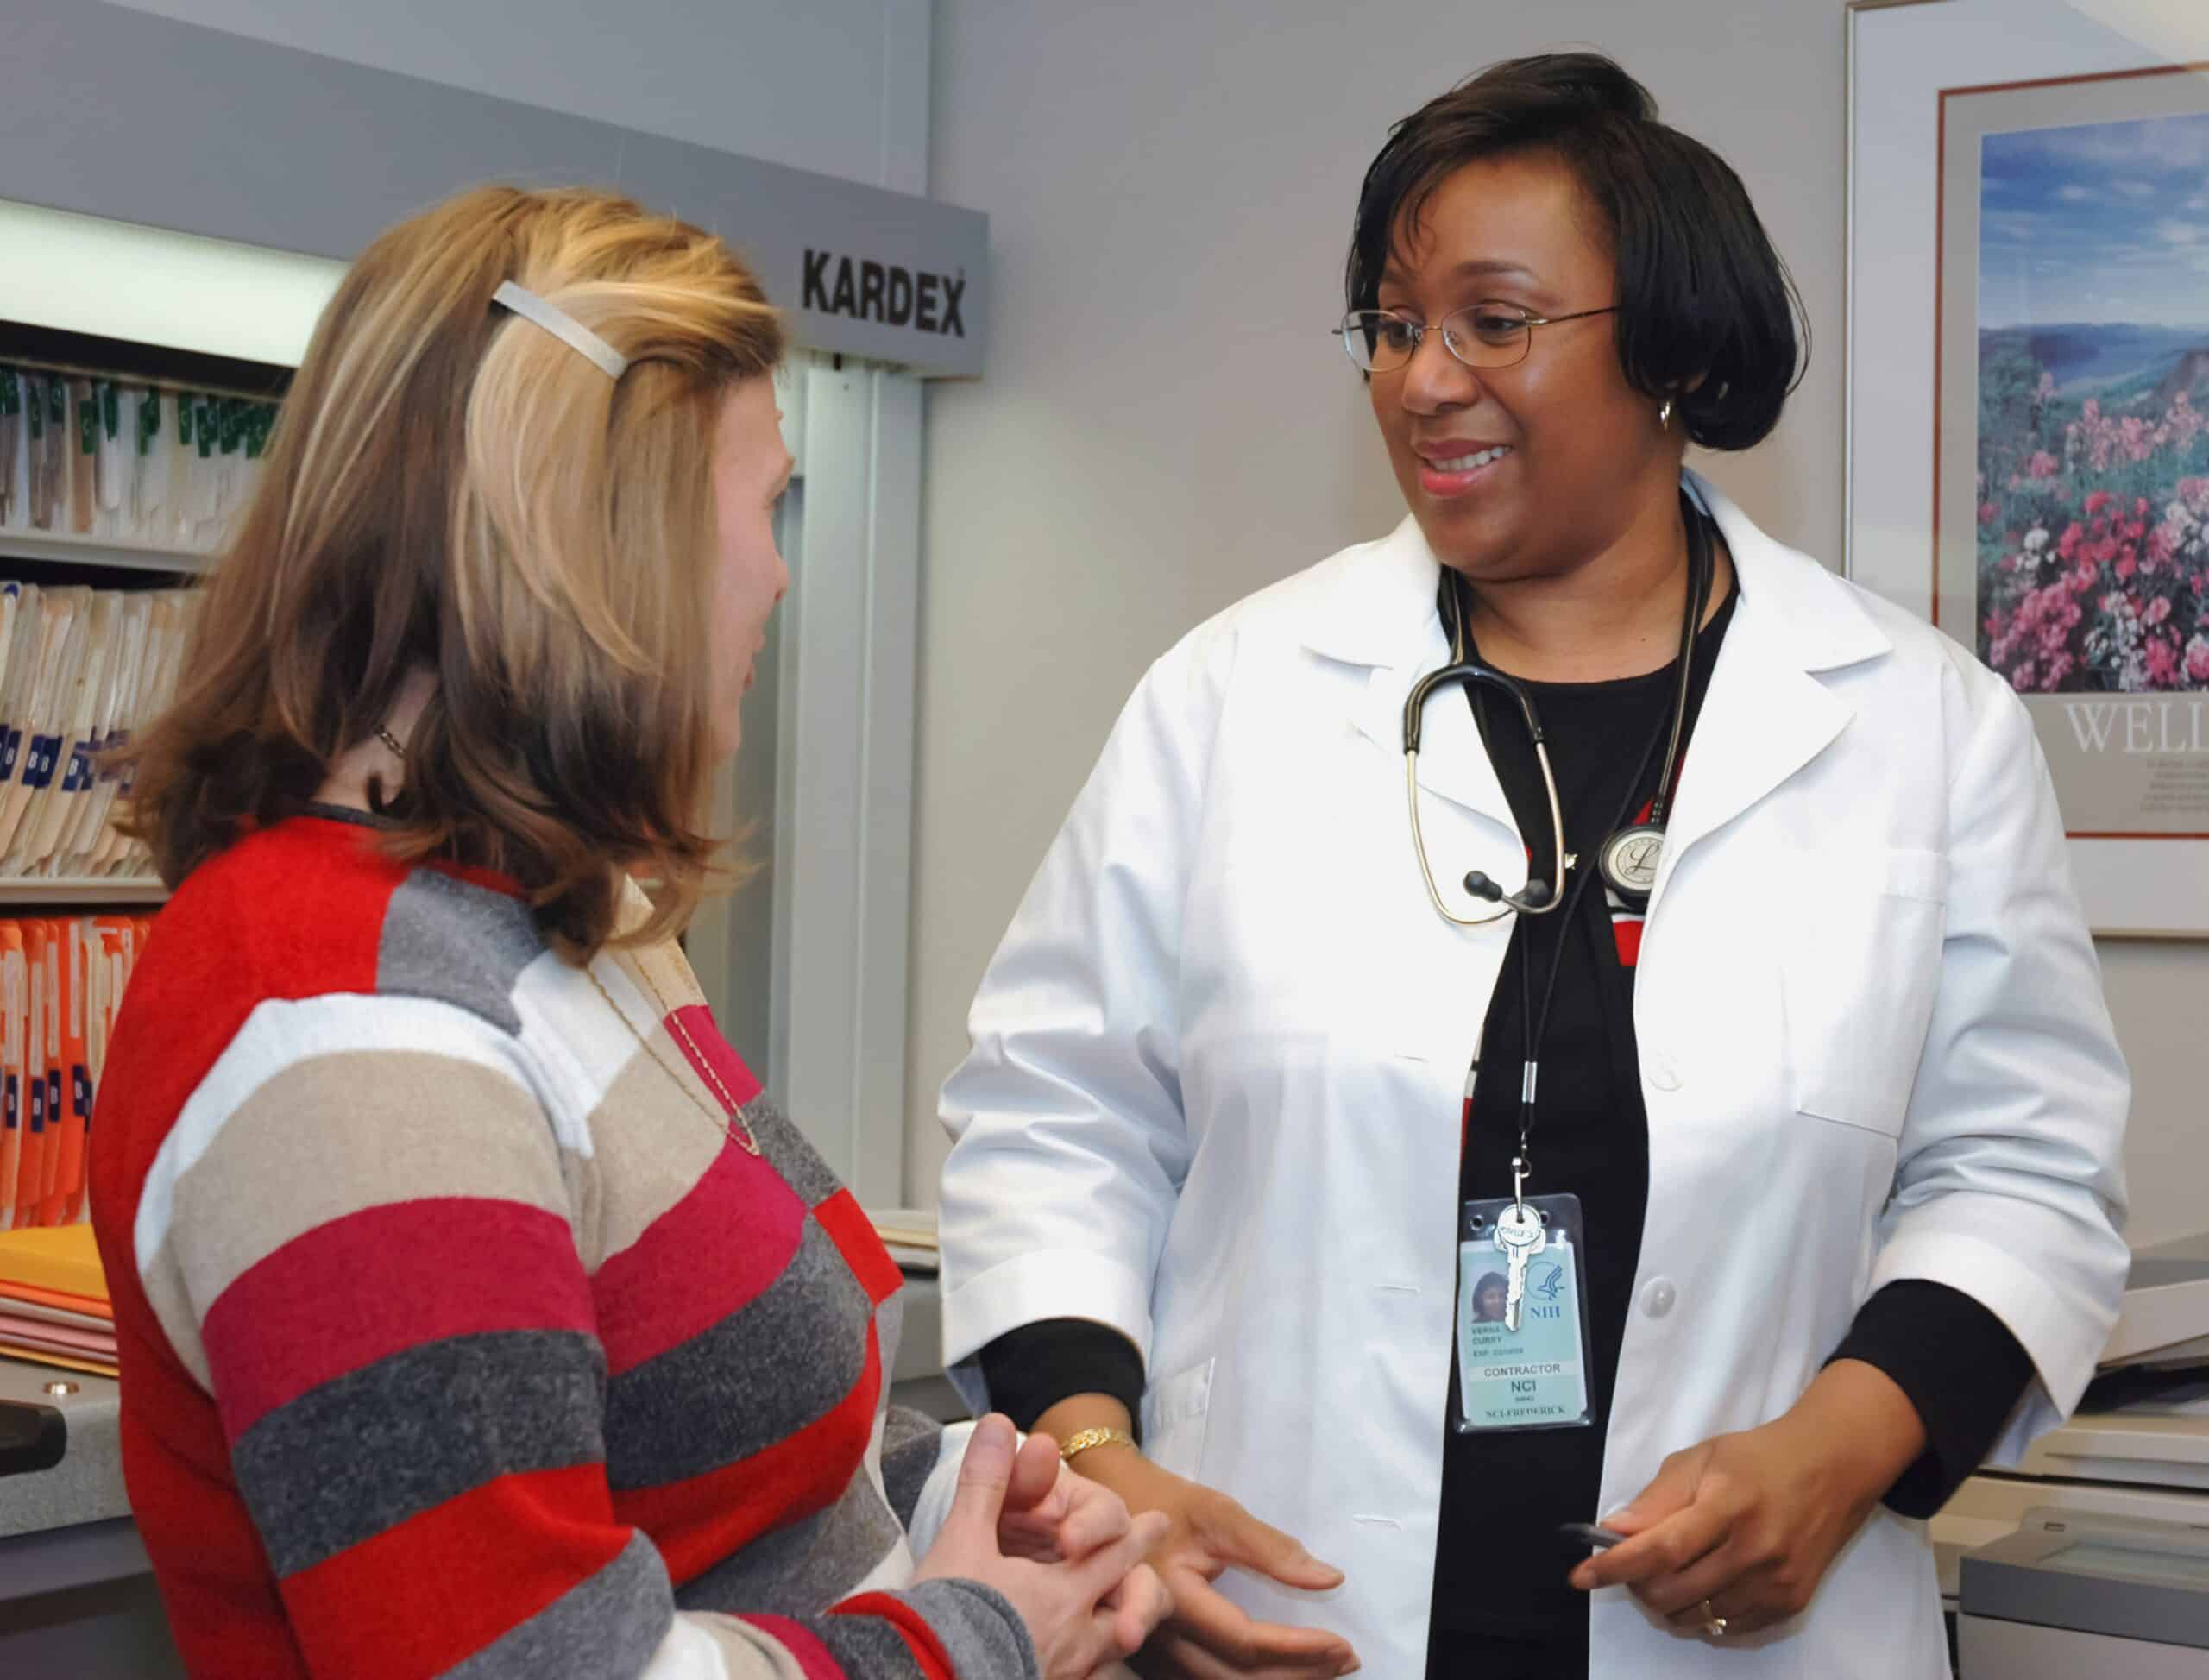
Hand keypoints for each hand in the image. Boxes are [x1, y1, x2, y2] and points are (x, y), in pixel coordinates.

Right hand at [914, 1415, 1172, 1678]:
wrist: (921, 1679)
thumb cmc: (947, 1613)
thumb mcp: (963, 1540)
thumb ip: (986, 1483)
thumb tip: (999, 1423)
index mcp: (1063, 1594)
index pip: (1114, 1555)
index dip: (1135, 1535)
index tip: (1158, 1521)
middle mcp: (1074, 1639)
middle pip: (1122, 1611)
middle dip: (1139, 1593)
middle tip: (1152, 1584)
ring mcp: (1059, 1675)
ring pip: (1105, 1655)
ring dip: (1113, 1636)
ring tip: (1119, 1632)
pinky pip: (1079, 1679)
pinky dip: (1085, 1669)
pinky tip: (1071, 1667)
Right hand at [1073, 1448, 1358, 1678]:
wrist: (1113, 1512)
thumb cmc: (1167, 1503)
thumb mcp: (1218, 1512)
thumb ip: (1272, 1549)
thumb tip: (1330, 1580)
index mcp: (1173, 1599)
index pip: (1244, 1641)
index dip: (1298, 1647)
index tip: (1342, 1643)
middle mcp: (1160, 1636)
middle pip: (1236, 1678)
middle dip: (1299, 1674)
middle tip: (1346, 1659)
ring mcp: (1156, 1653)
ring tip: (1326, 1666)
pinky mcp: (1160, 1656)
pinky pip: (1209, 1679)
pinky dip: (1253, 1678)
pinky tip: (1284, 1668)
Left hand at [1571, 1362, 1926, 1637]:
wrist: (1832, 1468)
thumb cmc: (1757, 1458)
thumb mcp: (1701, 1458)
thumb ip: (1657, 1499)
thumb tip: (1614, 1533)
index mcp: (1728, 1505)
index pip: (1662, 1549)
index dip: (1617, 1566)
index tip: (1581, 1576)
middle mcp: (1755, 1550)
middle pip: (1674, 1592)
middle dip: (1637, 1584)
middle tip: (1633, 1564)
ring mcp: (1776, 1582)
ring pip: (1697, 1616)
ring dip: (1667, 1602)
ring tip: (1669, 1571)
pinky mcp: (1791, 1602)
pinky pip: (1728, 1627)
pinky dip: (1702, 1612)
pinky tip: (1704, 1583)